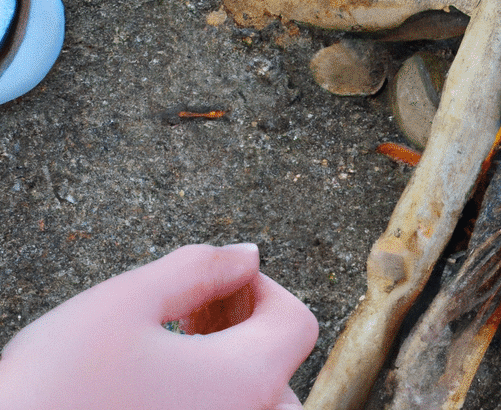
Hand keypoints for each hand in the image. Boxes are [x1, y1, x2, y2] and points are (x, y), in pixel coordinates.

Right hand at [0, 244, 317, 409]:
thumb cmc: (53, 390)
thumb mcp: (124, 301)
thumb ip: (199, 268)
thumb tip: (248, 255)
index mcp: (246, 381)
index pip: (298, 322)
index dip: (262, 289)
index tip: (214, 284)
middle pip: (280, 370)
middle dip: (246, 330)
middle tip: (192, 315)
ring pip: (253, 407)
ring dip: (229, 370)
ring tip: (170, 351)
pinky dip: (207, 402)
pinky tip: (154, 389)